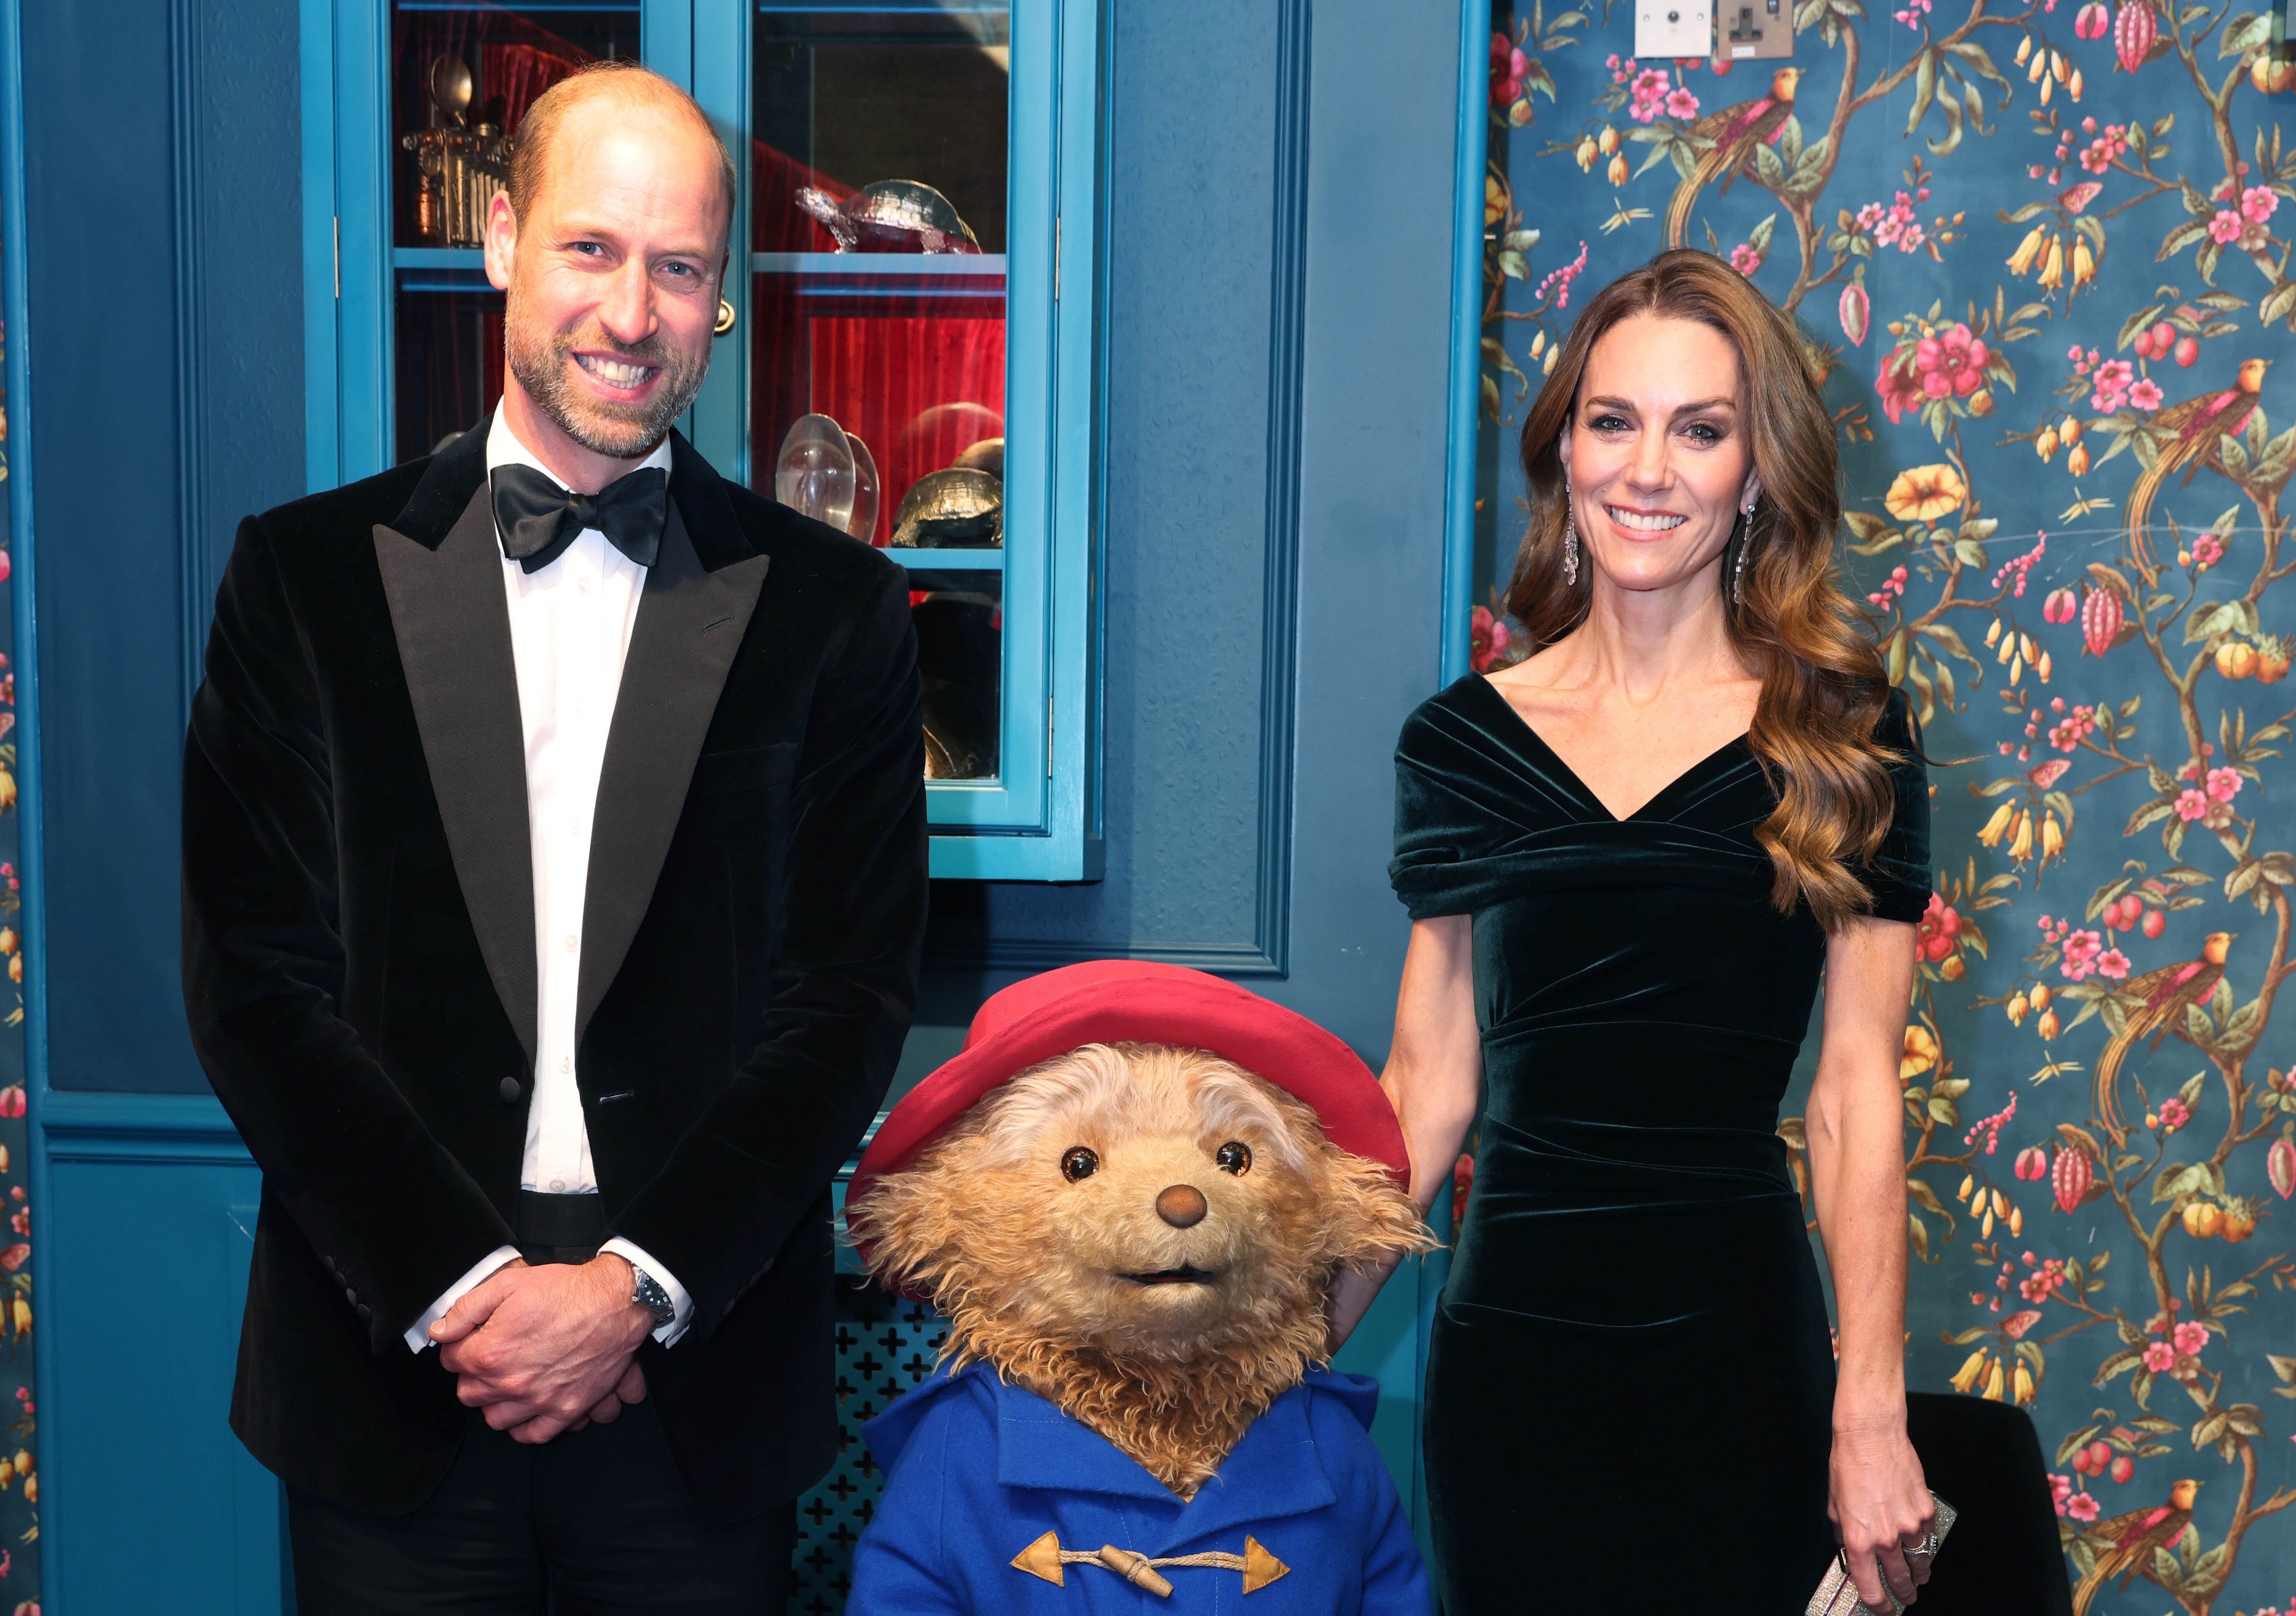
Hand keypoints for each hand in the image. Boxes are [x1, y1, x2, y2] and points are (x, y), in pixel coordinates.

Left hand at [432, 1254, 652, 1443]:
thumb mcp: (509, 1283)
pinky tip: (526, 1408)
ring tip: (507, 1383)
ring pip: (495, 1419)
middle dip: (474, 1375)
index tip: (472, 1338)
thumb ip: (467, 1309)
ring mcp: (538, 1400)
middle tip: (490, 1358)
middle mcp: (510, 1383)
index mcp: (490, 1352)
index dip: (460, 1345)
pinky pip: (532, 1434)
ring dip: (496, 1402)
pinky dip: (524, 1426)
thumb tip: (440, 1331)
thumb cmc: (565, 1290)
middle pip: (469, 1394)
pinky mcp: (566, 1409)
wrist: (616, 1302)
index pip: (451, 1360)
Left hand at [1828, 1414, 1934, 1608]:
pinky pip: (1929, 1537)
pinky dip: (1925, 1543)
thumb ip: (1844, 1534)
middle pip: (1901, 1581)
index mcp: (1860, 1540)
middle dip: (1904, 1594)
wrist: (1871, 1436)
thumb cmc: (1848, 1465)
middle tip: (1905, 1598)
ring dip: (1919, 1573)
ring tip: (1918, 1578)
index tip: (1883, 1610)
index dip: (1879, 1606)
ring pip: (1921, 1562)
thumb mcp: (1834, 1505)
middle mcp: (1887, 1538)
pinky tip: (1921, 1543)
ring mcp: (1910, 1526)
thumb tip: (1851, 1551)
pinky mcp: (1926, 1511)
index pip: (1871, 1589)